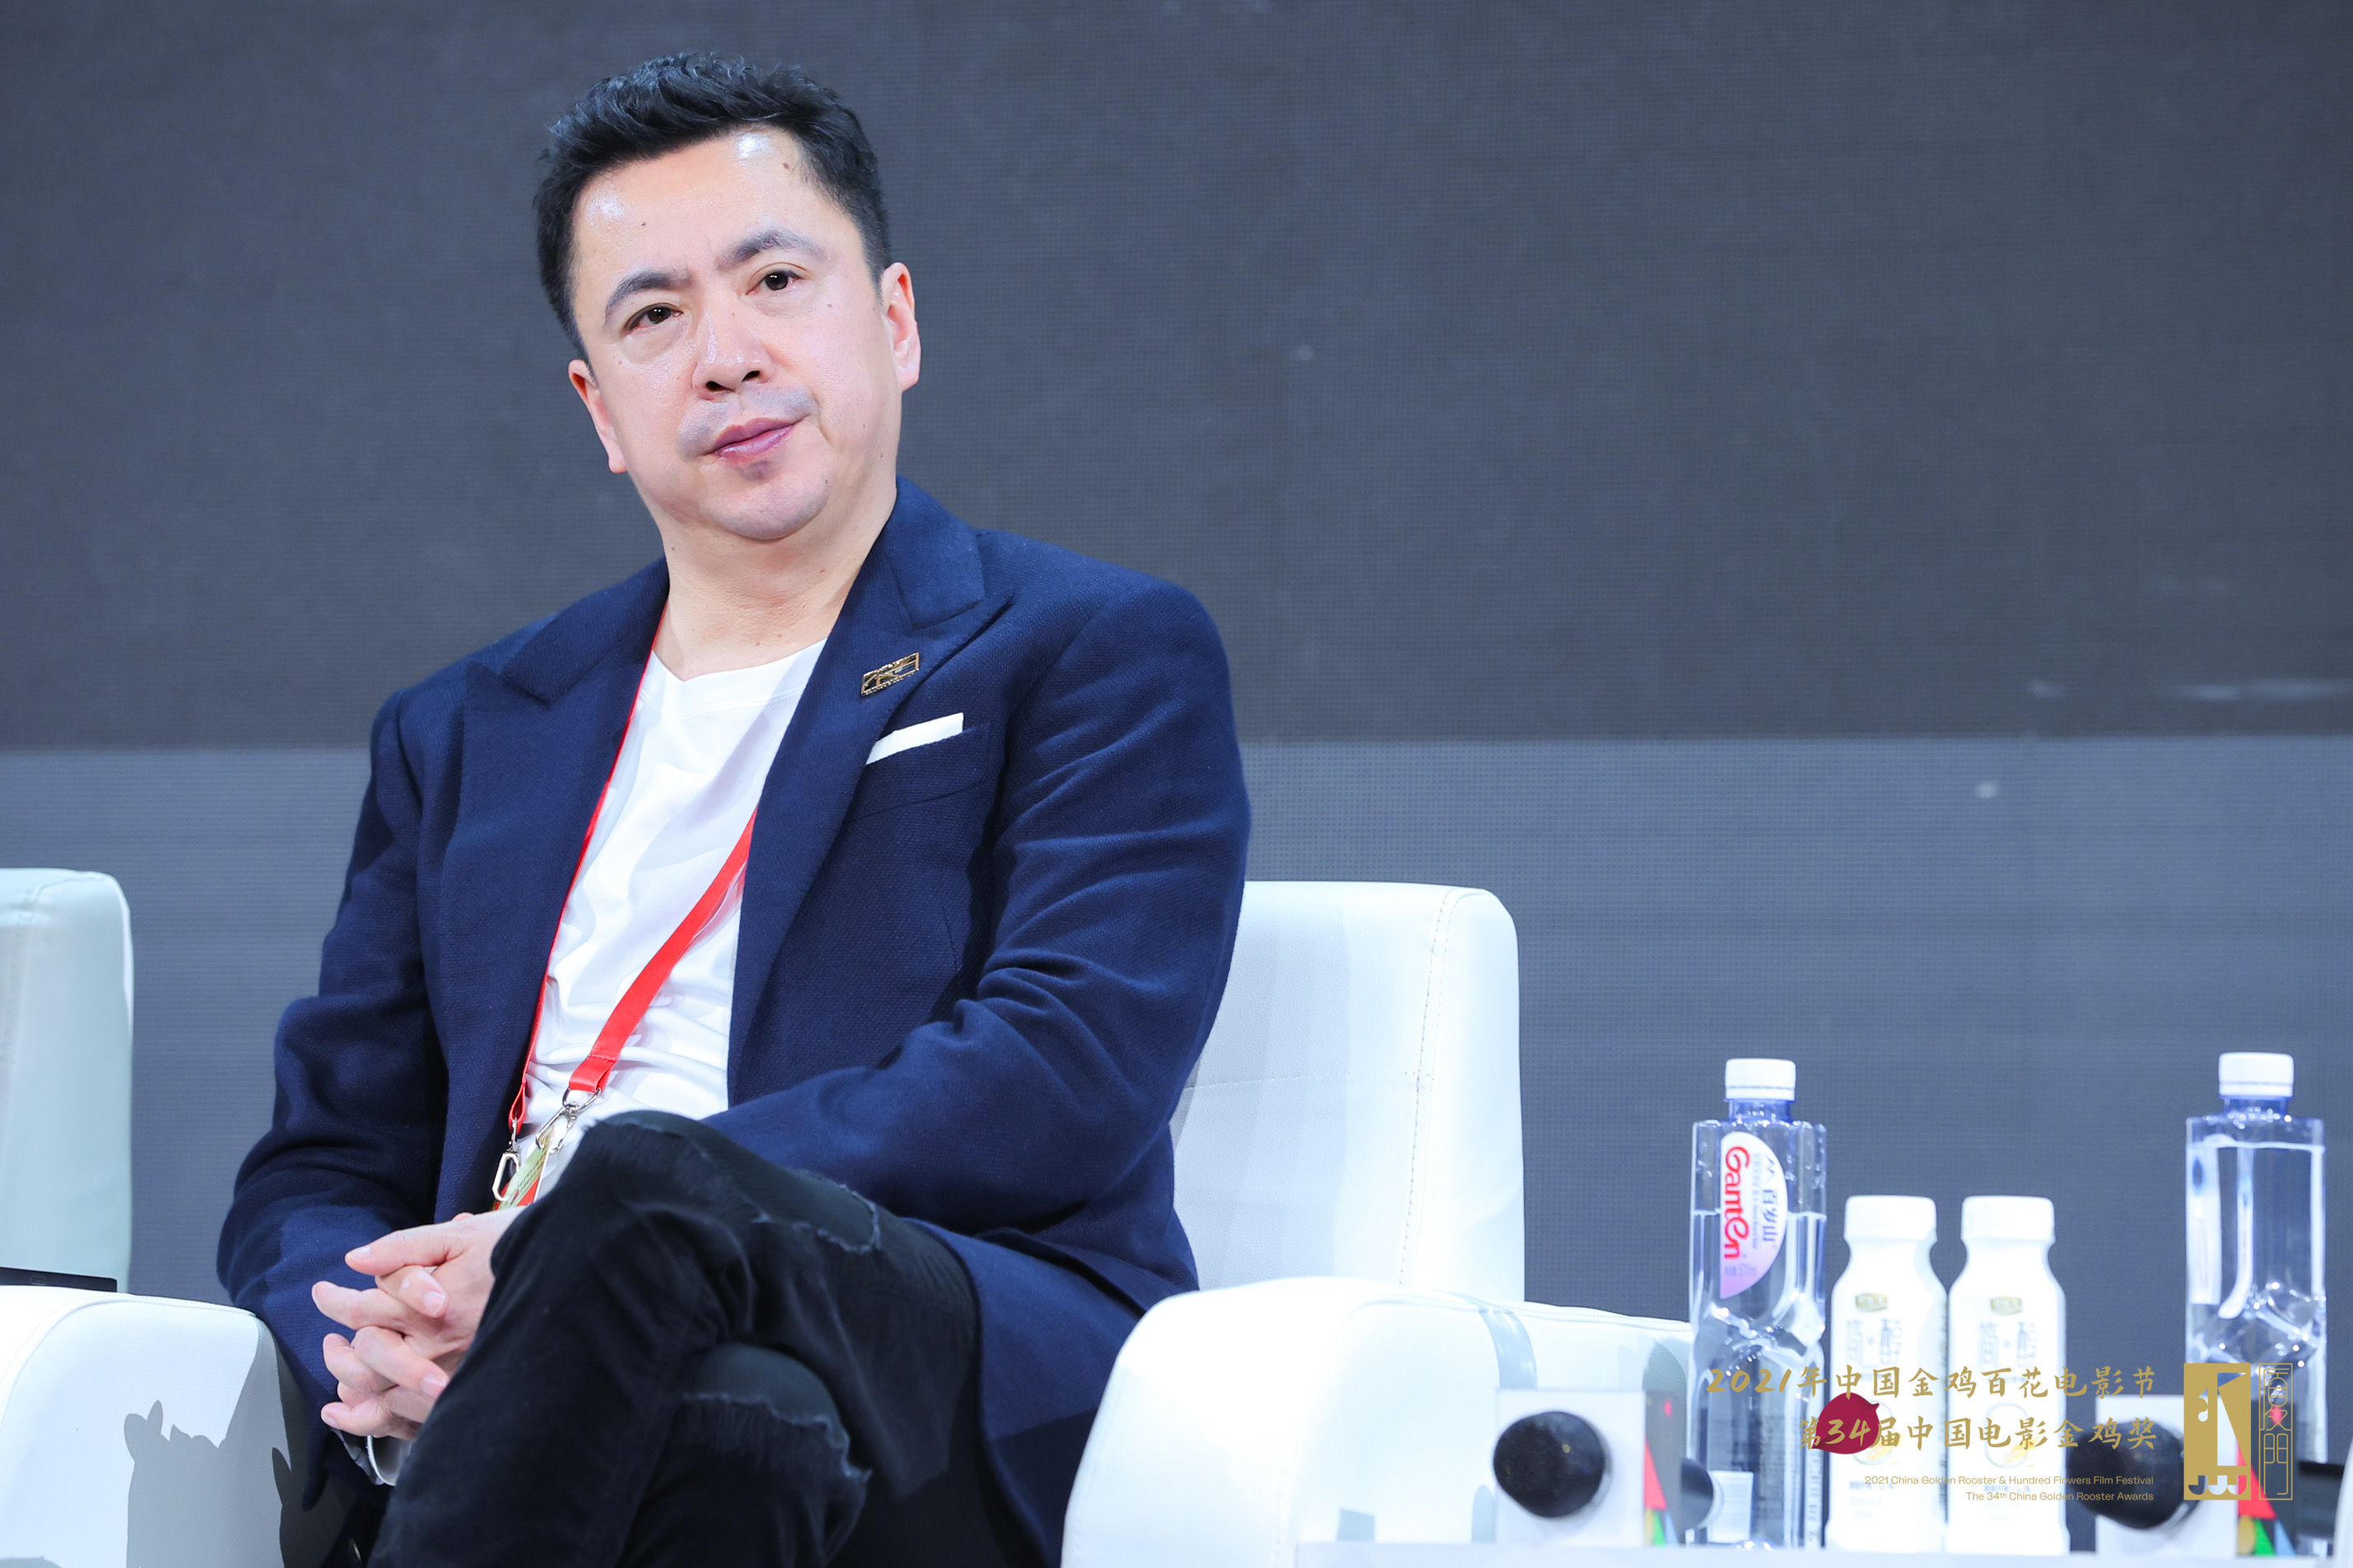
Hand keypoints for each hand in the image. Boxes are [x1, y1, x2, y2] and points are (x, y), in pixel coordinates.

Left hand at [314, 1208, 521, 1437]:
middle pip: (366, 1359)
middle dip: (338, 1352)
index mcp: (430, 1307)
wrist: (575, 1276)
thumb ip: (404, 1248)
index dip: (333, 1301)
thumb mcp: (461, 1236)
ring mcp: (452, 1374)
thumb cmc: (518, 1249)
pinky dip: (380, 1419)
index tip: (323, 1292)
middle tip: (330, 1343)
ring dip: (352, 1385)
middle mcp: (437, 1346)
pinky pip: (412, 1419)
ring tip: (342, 1376)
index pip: (362, 1309)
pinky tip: (363, 1414)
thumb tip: (354, 1260)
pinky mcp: (467, 1391)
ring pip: (383, 1394)